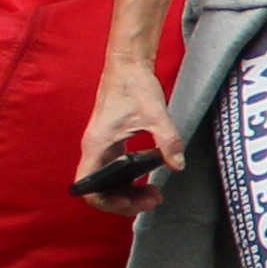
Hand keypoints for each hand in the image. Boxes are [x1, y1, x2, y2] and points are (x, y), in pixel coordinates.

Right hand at [75, 56, 178, 211]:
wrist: (128, 65)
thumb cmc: (135, 85)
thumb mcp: (155, 114)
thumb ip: (167, 141)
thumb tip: (177, 165)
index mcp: (97, 146)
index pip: (89, 189)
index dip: (108, 202)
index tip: (133, 202)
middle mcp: (95, 149)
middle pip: (100, 190)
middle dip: (125, 201)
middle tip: (153, 199)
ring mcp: (102, 146)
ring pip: (108, 181)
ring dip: (128, 192)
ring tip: (154, 194)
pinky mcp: (111, 141)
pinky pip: (114, 170)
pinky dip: (129, 179)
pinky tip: (148, 179)